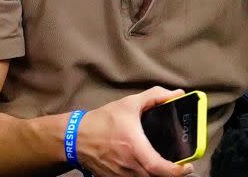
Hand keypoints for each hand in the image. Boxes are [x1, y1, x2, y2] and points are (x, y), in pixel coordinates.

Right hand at [77, 87, 194, 176]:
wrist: (75, 137)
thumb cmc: (102, 121)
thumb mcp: (127, 105)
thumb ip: (153, 97)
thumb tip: (176, 94)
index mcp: (134, 148)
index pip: (161, 168)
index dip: (178, 171)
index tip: (188, 166)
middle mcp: (129, 166)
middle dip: (170, 173)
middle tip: (177, 165)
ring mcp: (122, 175)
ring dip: (155, 174)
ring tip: (161, 165)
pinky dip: (142, 176)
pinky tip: (143, 167)